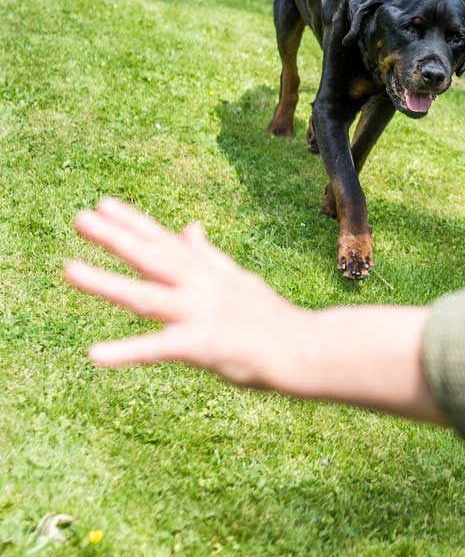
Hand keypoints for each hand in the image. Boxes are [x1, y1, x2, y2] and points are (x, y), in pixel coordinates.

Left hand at [64, 197, 307, 387]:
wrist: (304, 348)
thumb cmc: (270, 318)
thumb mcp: (237, 279)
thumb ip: (207, 256)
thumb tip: (190, 227)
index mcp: (208, 273)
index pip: (164, 242)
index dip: (133, 223)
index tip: (103, 203)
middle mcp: (201, 286)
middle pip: (151, 258)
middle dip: (115, 237)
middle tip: (79, 217)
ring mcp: (200, 313)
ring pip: (144, 296)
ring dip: (105, 283)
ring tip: (67, 269)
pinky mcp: (203, 345)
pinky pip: (158, 349)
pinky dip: (127, 352)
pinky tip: (94, 354)